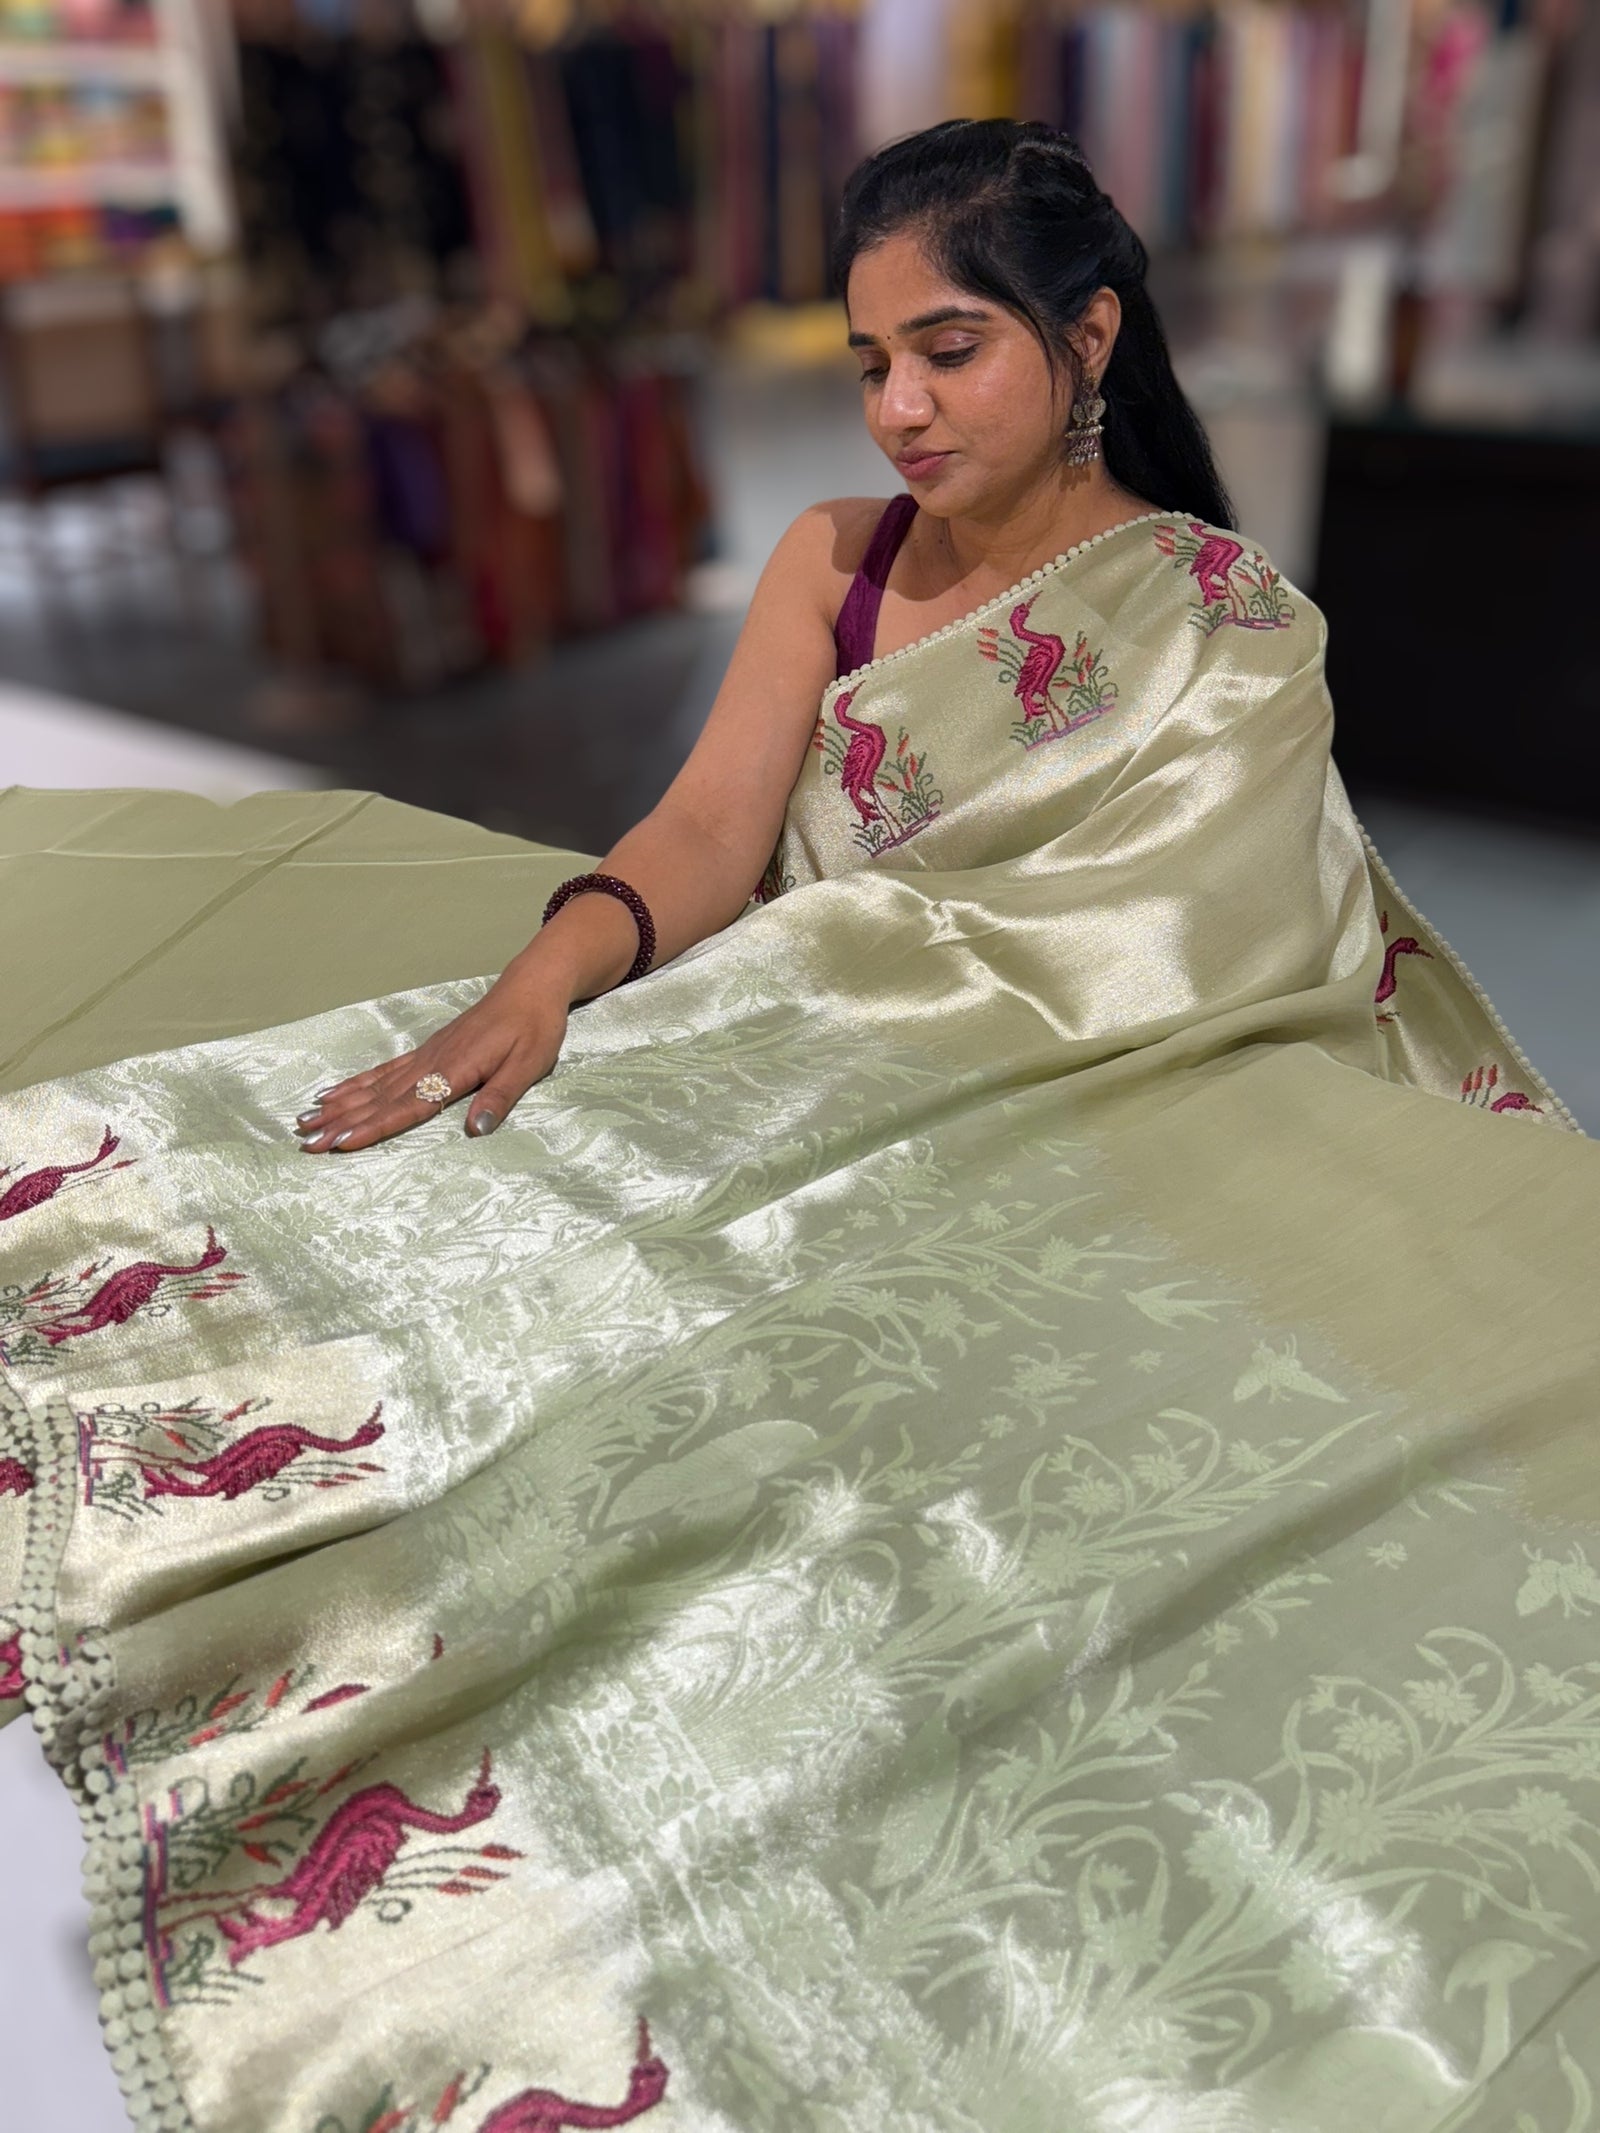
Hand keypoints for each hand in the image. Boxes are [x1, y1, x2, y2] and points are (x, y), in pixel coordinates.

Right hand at [294, 968, 568, 1152]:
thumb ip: (500, 1097)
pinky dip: (355, 1084)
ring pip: (374, 1086)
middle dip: (342, 1123)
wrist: (529, 987)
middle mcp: (432, 1062)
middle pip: (380, 1099)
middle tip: (306, 1143)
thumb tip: (476, 1131)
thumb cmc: (535, 1028)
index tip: (343, 1143)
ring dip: (339, 1106)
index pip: (409, 1106)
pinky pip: (383, 1071)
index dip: (375, 1126)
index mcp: (456, 1069)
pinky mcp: (426, 1051)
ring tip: (305, 1122)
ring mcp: (425, 1055)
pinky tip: (332, 1094)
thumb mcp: (529, 1065)